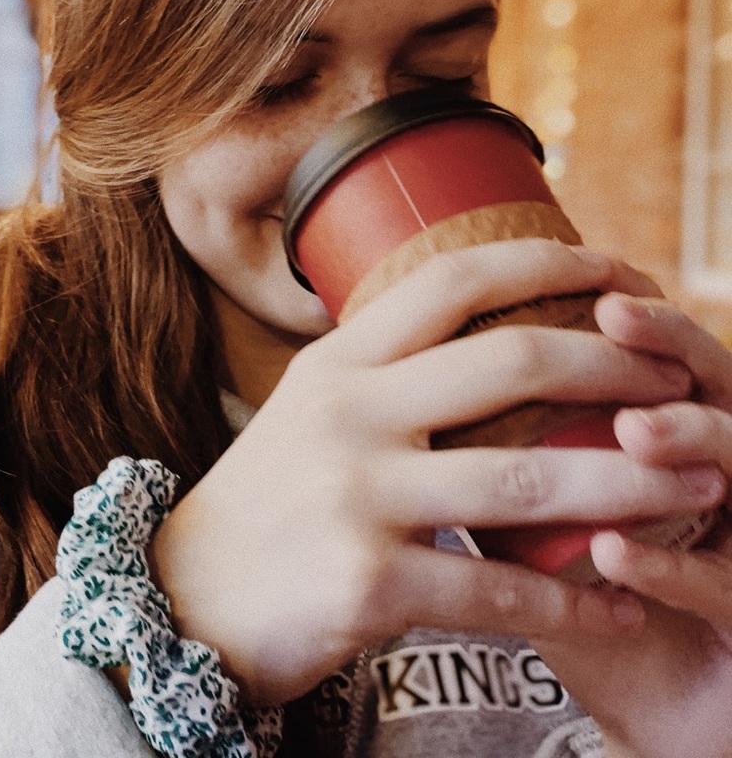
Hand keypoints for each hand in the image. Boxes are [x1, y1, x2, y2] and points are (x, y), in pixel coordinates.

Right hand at [148, 241, 722, 705]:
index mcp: (337, 363)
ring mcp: (355, 496)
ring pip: (526, 482)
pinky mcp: (368, 584)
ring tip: (698, 487)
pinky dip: (571, 602)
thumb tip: (483, 333)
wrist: (187, 596)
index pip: (453, 281)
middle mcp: (346, 414)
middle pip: (510, 363)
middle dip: (617, 364)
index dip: (549, 263)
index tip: (622, 270)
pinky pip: (498, 592)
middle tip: (680, 382)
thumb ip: (387, 372)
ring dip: (630, 485)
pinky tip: (615, 604)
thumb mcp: (312, 409)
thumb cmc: (268, 499)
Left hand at [535, 292, 731, 757]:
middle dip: (665, 344)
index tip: (585, 274)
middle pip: (714, 381)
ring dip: (690, 438)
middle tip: (615, 317)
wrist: (642, 698)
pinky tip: (614, 554)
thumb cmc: (574, 587)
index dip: (631, 306)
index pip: (658, 348)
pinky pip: (729, 585)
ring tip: (634, 430)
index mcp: (672, 427)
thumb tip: (411, 377)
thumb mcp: (526, 507)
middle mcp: (721, 468)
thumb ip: (494, 447)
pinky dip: (672, 568)